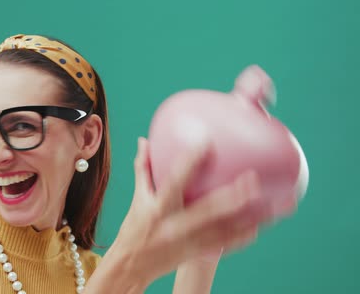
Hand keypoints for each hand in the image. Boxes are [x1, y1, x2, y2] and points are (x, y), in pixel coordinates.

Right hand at [114, 137, 270, 284]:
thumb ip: (143, 169)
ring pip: (225, 230)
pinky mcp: (197, 253)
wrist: (132, 266)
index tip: (206, 143)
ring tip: (276, 204)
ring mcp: (189, 242)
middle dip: (232, 196)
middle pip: (208, 211)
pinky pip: (226, 244)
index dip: (190, 162)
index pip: (175, 181)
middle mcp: (175, 226)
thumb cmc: (134, 228)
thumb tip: (144, 141)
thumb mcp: (137, 198)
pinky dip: (245, 234)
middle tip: (254, 179)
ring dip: (252, 218)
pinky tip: (262, 224)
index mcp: (158, 208)